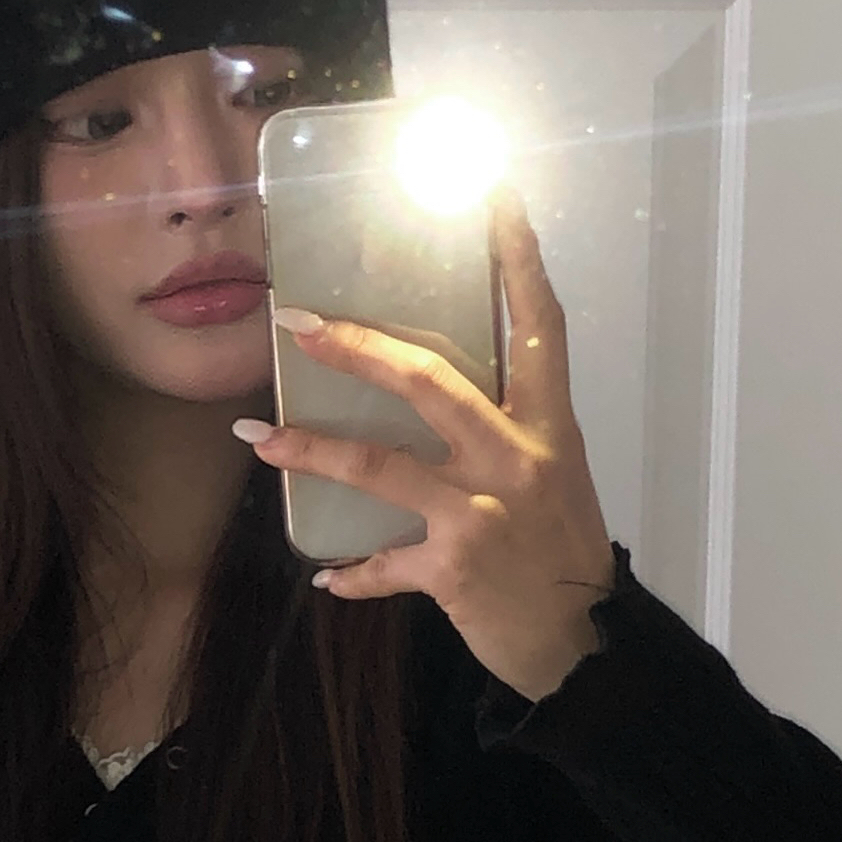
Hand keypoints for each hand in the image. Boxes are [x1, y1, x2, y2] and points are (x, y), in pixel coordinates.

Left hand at [231, 189, 618, 704]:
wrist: (584, 646)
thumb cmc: (562, 553)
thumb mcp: (552, 475)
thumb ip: (505, 430)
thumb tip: (436, 392)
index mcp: (548, 425)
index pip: (538, 324)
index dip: (518, 258)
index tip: (494, 195)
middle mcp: (516, 456)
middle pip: (427, 378)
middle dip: (356, 347)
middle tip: (299, 323)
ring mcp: (481, 511)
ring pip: (378, 463)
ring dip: (310, 449)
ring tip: (258, 438)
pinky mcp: (451, 569)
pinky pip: (381, 563)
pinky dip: (352, 573)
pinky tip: (326, 576)